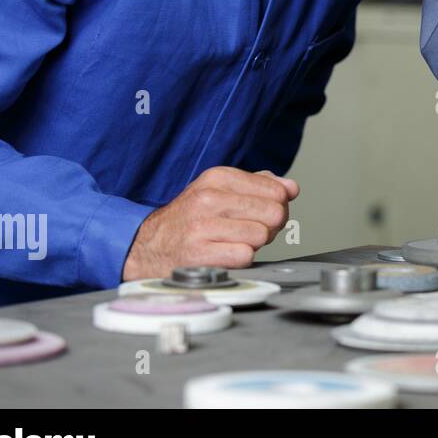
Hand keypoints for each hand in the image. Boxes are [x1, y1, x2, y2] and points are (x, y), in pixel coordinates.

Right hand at [122, 167, 299, 279]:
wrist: (147, 246)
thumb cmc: (189, 220)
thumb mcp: (218, 191)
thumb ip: (258, 185)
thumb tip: (290, 187)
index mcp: (217, 177)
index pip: (277, 190)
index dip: (278, 206)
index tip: (262, 213)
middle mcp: (209, 198)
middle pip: (274, 213)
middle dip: (270, 226)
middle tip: (251, 230)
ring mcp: (202, 226)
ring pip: (261, 235)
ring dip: (254, 244)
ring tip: (234, 242)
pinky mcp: (199, 254)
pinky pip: (246, 256)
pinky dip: (241, 260)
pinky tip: (225, 255)